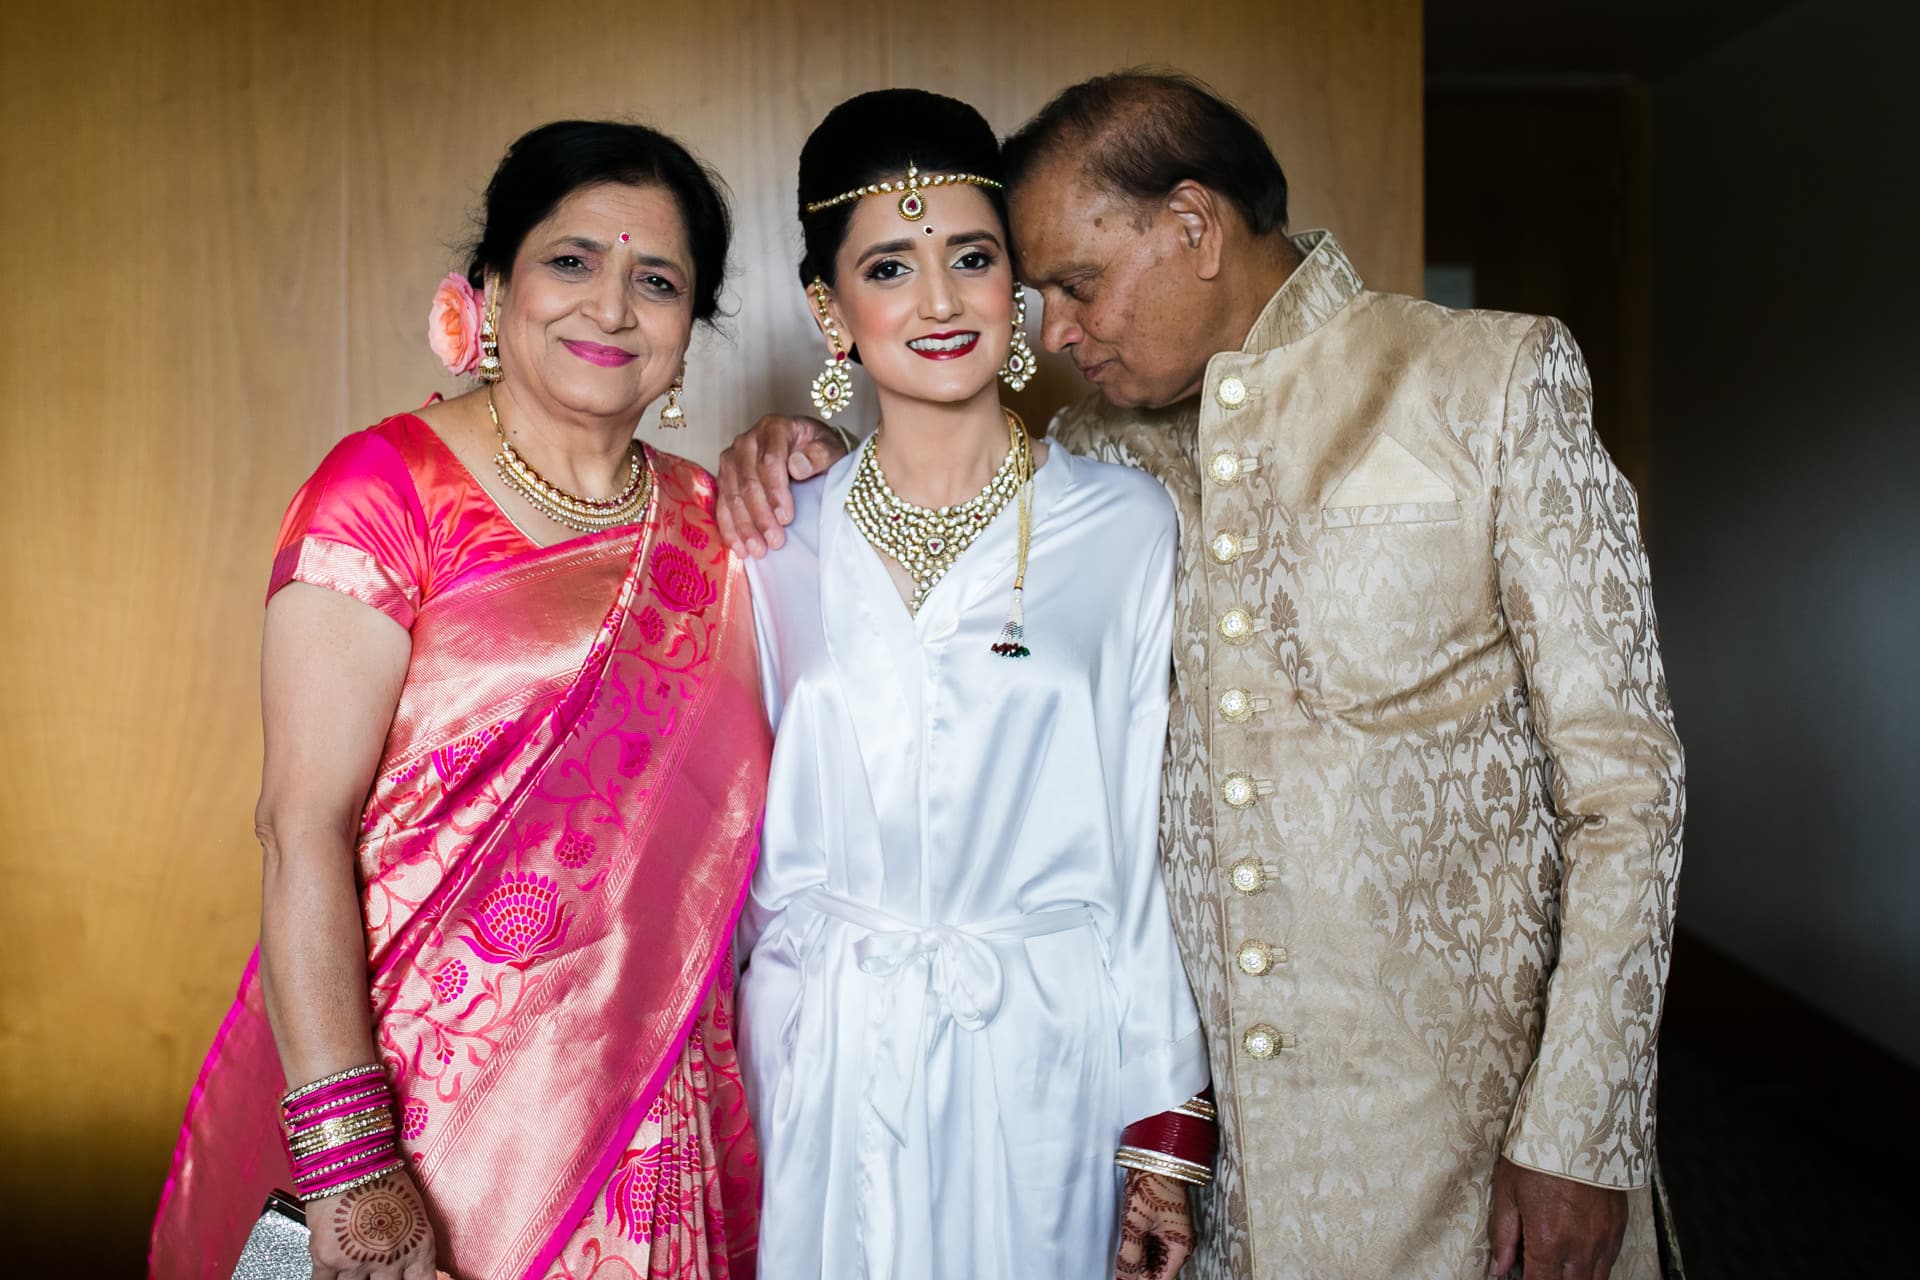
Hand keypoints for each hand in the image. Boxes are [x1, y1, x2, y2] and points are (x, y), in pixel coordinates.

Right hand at [307, 1169, 437, 1279]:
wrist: (351, 1158)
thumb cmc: (384, 1177)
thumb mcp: (414, 1214)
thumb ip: (411, 1246)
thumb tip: (407, 1271)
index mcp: (419, 1246)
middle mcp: (391, 1257)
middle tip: (376, 1267)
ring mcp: (358, 1261)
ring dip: (354, 1279)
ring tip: (355, 1260)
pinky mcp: (327, 1258)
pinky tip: (333, 1274)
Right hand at [715, 414, 845, 556]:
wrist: (806, 449)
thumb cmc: (818, 450)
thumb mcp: (831, 448)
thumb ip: (820, 454)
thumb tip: (797, 466)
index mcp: (773, 427)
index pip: (769, 461)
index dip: (776, 492)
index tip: (787, 518)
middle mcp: (746, 440)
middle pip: (749, 481)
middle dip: (761, 515)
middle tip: (775, 541)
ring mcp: (732, 459)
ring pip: (733, 495)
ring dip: (744, 526)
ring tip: (758, 550)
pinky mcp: (725, 477)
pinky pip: (722, 504)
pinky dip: (730, 528)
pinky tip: (739, 548)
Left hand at [1115, 1169, 1193, 1278]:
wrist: (1156, 1158)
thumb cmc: (1152, 1186)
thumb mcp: (1136, 1224)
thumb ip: (1130, 1256)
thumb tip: (1124, 1278)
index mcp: (1179, 1247)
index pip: (1161, 1279)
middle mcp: (1179, 1244)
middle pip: (1158, 1271)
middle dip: (1139, 1273)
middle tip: (1121, 1269)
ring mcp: (1171, 1235)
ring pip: (1153, 1260)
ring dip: (1138, 1261)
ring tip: (1122, 1258)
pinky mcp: (1163, 1226)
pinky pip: (1152, 1247)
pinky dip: (1140, 1250)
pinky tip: (1128, 1248)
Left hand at [1486, 1156, 1628, 1279]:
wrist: (1581, 1124)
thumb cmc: (1539, 1153)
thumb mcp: (1508, 1190)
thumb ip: (1503, 1234)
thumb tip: (1499, 1268)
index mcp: (1548, 1239)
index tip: (1520, 1278)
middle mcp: (1580, 1246)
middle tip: (1539, 1270)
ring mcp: (1603, 1239)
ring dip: (1575, 1279)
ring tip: (1558, 1268)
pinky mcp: (1618, 1227)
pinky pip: (1609, 1262)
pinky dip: (1594, 1267)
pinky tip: (1579, 1258)